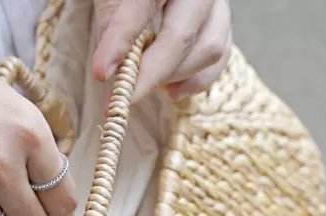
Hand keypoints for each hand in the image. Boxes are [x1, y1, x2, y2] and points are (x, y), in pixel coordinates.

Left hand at [92, 0, 231, 99]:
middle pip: (181, 36)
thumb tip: (110, 71)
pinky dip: (194, 83)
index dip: (121, 41)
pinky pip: (219, 62)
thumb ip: (112, 28)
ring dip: (173, 77)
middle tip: (123, 96)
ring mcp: (218, 7)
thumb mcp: (113, 1)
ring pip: (207, 51)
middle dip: (151, 73)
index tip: (101, 73)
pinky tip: (170, 90)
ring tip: (145, 82)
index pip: (143, 6)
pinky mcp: (224, 28)